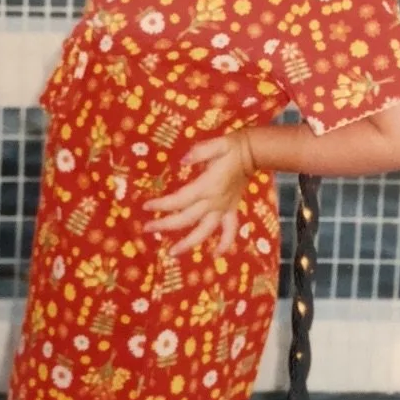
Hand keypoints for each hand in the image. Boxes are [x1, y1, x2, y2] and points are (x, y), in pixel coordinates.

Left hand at [142, 131, 255, 255]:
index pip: (179, 200)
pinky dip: (224, 244)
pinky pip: (229, 231)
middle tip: (147, 229)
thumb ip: (199, 152)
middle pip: (186, 219)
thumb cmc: (232, 147)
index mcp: (207, 187)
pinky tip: (215, 256)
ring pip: (205, 231)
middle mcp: (214, 202)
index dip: (162, 205)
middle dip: (165, 225)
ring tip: (172, 253)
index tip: (146, 206)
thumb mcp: (217, 144)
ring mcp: (223, 208)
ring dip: (189, 244)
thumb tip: (183, 160)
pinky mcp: (231, 210)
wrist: (253, 153)